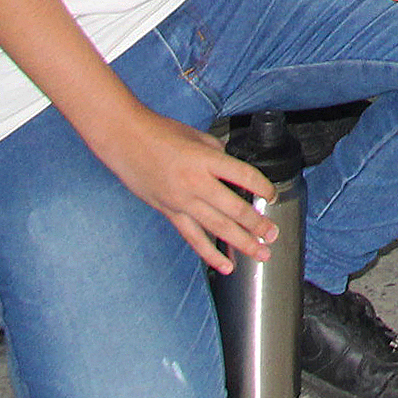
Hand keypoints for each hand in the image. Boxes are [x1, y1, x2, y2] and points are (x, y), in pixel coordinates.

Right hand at [91, 103, 277, 273]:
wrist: (124, 139)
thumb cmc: (159, 132)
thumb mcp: (197, 135)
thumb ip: (218, 153)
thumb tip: (233, 169)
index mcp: (206, 159)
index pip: (244, 176)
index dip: (263, 187)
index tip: (273, 195)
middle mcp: (195, 183)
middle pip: (234, 209)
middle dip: (257, 224)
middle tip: (273, 234)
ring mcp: (181, 201)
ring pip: (217, 228)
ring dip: (242, 242)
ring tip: (261, 253)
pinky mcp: (169, 212)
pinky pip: (193, 237)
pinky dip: (210, 254)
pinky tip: (226, 266)